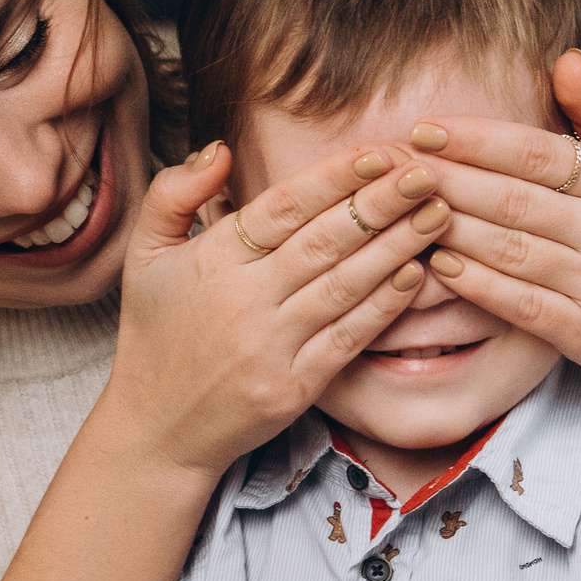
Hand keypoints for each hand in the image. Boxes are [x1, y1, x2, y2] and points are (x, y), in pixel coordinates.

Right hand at [99, 138, 457, 485]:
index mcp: (211, 260)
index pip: (283, 208)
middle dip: (380, 202)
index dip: (334, 177)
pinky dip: (385, 305)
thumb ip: (174, 193)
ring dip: (397, 246)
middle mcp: (244, 300)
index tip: (378, 153)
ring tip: (437, 213)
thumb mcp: (143, 255)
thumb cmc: (154, 335)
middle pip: (324, 241)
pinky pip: (349, 337)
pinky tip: (418, 274)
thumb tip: (222, 150)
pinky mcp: (295, 387)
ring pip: (345, 285)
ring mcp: (272, 346)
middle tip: (425, 172)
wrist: (156, 430)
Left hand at [411, 50, 580, 477]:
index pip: (534, 151)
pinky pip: (519, 304)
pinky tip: (435, 264)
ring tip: (401, 211)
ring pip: (507, 250)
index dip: (473, 139)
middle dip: (445, 180)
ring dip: (448, 229)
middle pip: (511, 199)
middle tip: (391, 167)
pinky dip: (474, 284)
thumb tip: (565, 59)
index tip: (421, 129)